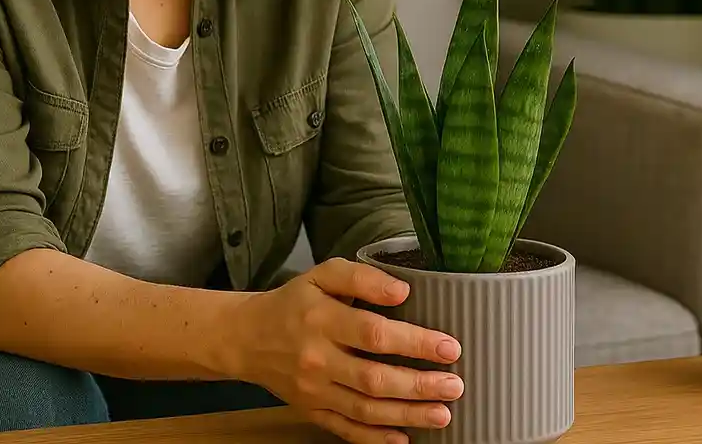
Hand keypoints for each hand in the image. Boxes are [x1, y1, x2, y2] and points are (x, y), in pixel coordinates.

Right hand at [226, 257, 463, 443]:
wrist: (246, 338)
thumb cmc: (293, 302)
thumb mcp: (322, 275)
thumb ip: (362, 277)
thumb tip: (402, 291)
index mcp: (322, 319)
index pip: (374, 334)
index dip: (415, 342)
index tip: (449, 347)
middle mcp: (317, 358)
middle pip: (374, 379)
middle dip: (419, 386)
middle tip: (455, 386)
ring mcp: (313, 390)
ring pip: (365, 410)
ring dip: (407, 415)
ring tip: (442, 415)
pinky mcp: (310, 411)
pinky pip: (345, 430)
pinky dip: (374, 438)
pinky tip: (403, 438)